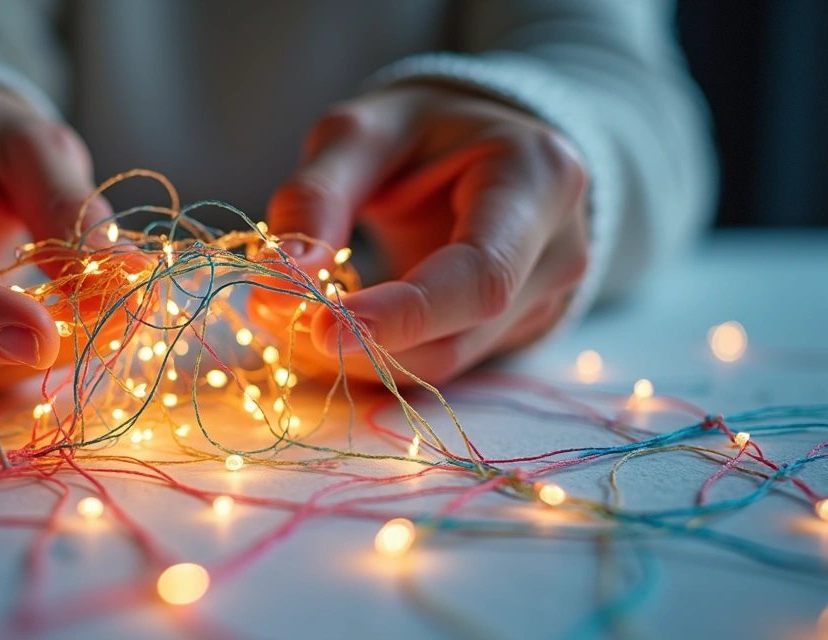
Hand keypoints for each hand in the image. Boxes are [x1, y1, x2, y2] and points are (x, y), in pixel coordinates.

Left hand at [256, 84, 588, 382]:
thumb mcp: (358, 133)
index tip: (321, 329)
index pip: (481, 274)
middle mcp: (558, 249)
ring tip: (302, 315)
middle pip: (461, 333)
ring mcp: (545, 298)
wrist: (471, 144)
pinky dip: (382, 356)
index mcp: (538, 178)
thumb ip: (317, 197)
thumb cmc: (416, 131)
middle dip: (365, 341)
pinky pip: (441, 361)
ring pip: (446, 361)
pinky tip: (342, 325)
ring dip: (364, 356)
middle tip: (281, 317)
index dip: (402, 315)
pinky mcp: (515, 331)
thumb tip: (280, 282)